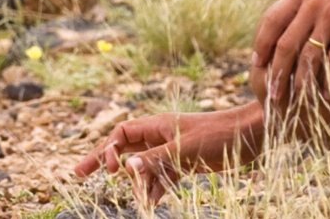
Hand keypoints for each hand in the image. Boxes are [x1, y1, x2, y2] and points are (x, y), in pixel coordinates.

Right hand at [73, 104, 264, 206]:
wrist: (252, 136)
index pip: (122, 134)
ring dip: (136, 184)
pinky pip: (161, 178)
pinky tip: (149, 204)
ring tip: (135, 202)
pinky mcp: (184, 164)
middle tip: (76, 174)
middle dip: (101, 161)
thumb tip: (126, 168)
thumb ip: (156, 159)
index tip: (110, 169)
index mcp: (157, 125)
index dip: (109, 150)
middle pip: (122, 148)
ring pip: (142, 167)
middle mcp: (159, 137)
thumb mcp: (186, 148)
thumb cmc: (220, 133)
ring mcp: (171, 151)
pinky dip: (154, 190)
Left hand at [252, 0, 329, 108]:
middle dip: (276, 72)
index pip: (271, 20)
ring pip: (308, 57)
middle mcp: (312, 4)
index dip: (261, 43)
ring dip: (300, 83)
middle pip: (285, 44)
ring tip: (296, 102)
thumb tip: (301, 14)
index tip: (256, 63)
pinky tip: (328, 96)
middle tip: (270, 93)